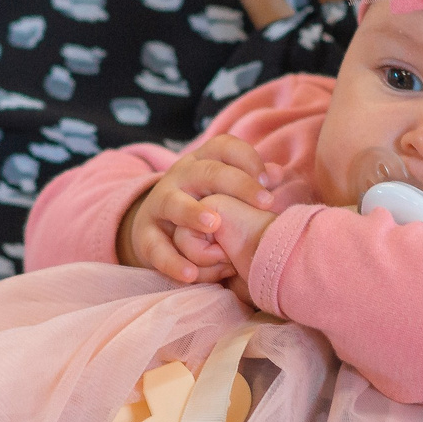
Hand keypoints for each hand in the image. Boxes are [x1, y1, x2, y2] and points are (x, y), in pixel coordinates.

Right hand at [119, 138, 270, 284]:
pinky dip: (172, 261)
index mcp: (203, 162)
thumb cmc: (203, 206)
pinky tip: (191, 274)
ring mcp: (160, 204)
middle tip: (265, 202)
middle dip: (237, 185)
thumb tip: (277, 174)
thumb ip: (251, 181)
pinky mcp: (145, 235)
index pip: (224, 147)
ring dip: (193, 212)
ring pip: (174, 203)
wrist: (154, 227)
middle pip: (207, 172)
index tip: (270, 182)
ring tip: (214, 224)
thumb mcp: (224, 190)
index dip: (248, 159)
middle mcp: (180, 177)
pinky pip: (156, 247)